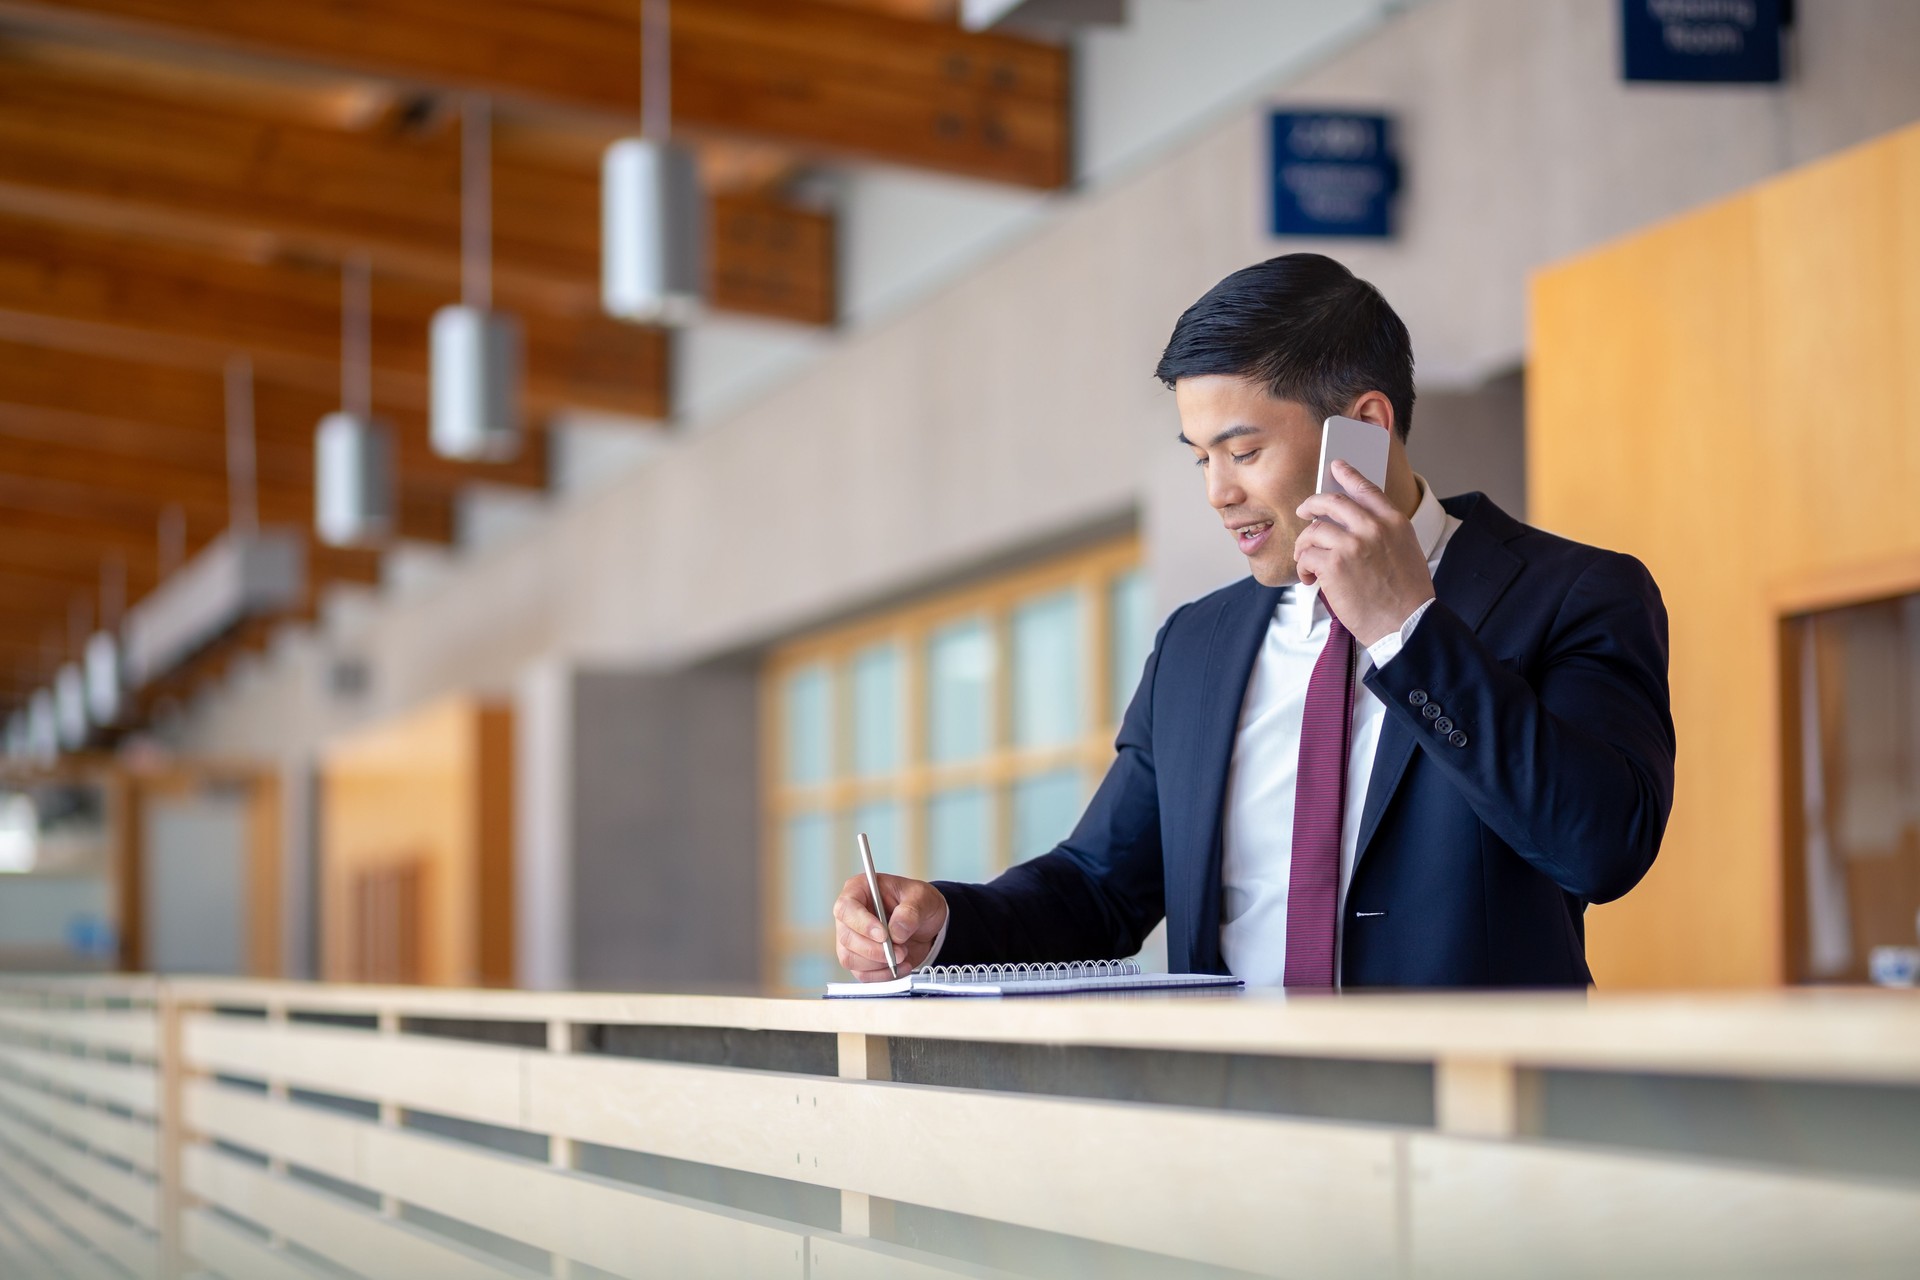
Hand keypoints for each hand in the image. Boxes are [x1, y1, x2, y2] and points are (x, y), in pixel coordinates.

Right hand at [833, 873, 947, 980]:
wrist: (926, 924)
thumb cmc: (919, 903)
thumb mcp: (922, 898)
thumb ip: (910, 912)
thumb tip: (895, 931)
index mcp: (860, 890)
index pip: (845, 908)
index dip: (861, 924)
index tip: (883, 935)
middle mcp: (850, 915)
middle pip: (846, 938)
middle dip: (874, 950)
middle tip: (900, 950)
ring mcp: (852, 939)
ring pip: (850, 959)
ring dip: (879, 963)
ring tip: (903, 955)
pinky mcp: (859, 959)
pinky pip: (862, 974)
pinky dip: (883, 974)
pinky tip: (901, 966)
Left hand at [1293, 460, 1434, 646]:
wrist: (1407, 624)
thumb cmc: (1406, 595)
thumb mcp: (1406, 551)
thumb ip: (1383, 531)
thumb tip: (1354, 522)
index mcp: (1394, 522)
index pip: (1366, 489)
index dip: (1348, 474)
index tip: (1336, 465)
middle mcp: (1373, 528)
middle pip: (1331, 502)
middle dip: (1311, 504)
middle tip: (1303, 511)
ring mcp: (1352, 544)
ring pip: (1313, 531)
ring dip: (1304, 547)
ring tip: (1307, 563)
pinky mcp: (1334, 564)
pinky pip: (1306, 556)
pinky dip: (1303, 568)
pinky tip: (1309, 579)